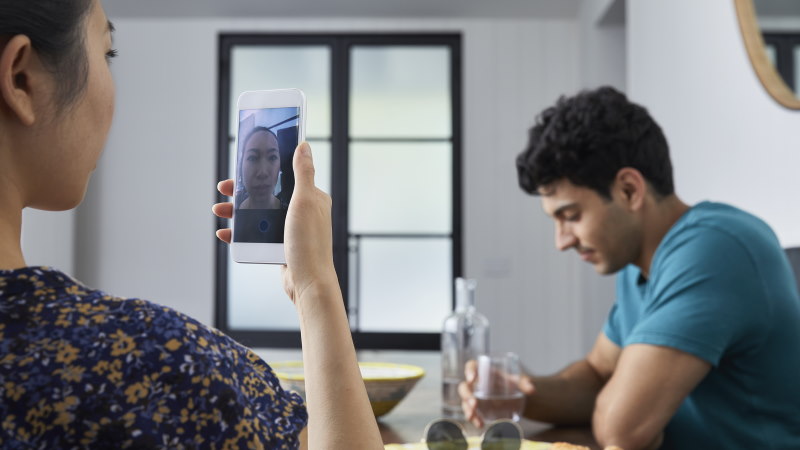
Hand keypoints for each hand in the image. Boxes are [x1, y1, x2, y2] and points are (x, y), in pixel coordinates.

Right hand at [212, 142, 336, 304]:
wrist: (308, 283)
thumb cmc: (309, 243)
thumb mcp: (304, 202)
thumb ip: (303, 173)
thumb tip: (303, 146)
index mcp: (311, 198)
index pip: (284, 176)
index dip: (263, 170)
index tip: (242, 167)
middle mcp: (302, 211)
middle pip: (267, 193)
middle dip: (243, 191)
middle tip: (224, 190)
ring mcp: (290, 229)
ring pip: (259, 214)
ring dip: (237, 211)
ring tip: (219, 210)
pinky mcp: (280, 245)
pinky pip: (257, 234)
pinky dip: (240, 233)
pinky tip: (225, 233)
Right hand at [458, 359, 535, 427]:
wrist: (515, 396)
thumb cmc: (513, 383)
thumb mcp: (519, 381)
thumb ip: (524, 383)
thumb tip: (532, 389)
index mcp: (484, 371)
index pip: (472, 366)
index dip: (469, 371)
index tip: (472, 378)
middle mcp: (476, 383)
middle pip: (465, 386)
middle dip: (467, 395)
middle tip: (474, 404)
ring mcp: (475, 396)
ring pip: (464, 401)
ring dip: (467, 409)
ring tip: (473, 417)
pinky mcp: (477, 408)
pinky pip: (471, 412)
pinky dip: (474, 418)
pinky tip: (479, 424)